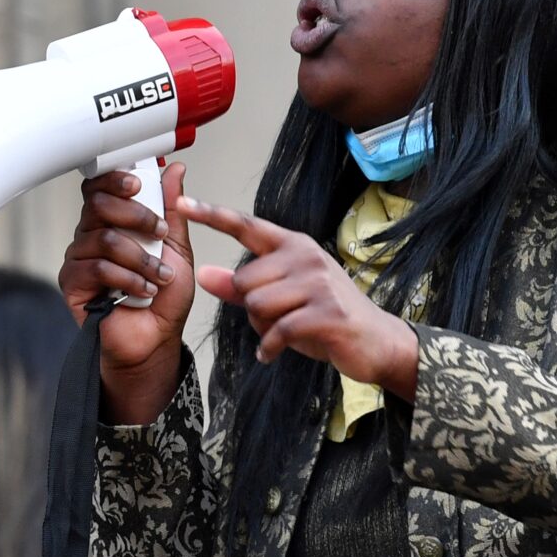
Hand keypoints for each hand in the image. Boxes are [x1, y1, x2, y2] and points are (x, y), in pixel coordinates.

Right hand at [58, 160, 195, 423]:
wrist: (154, 341)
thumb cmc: (163, 299)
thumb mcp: (177, 249)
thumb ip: (173, 211)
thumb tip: (175, 170)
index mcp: (112, 222)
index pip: (100, 188)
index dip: (115, 180)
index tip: (139, 185)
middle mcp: (91, 236)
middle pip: (98, 205)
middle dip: (135, 215)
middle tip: (159, 233)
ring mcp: (79, 259)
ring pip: (103, 238)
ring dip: (140, 258)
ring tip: (159, 277)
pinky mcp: (72, 283)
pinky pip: (97, 268)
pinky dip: (127, 278)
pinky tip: (143, 291)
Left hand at [175, 194, 418, 399]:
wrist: (374, 342)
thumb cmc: (323, 316)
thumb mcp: (279, 298)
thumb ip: (239, 286)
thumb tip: (202, 274)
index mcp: (293, 246)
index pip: (246, 225)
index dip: (212, 215)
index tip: (182, 204)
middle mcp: (306, 256)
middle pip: (244, 280)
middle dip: (251, 308)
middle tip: (278, 318)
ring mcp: (319, 283)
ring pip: (256, 305)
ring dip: (262, 327)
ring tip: (285, 330)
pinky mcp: (327, 312)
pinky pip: (277, 330)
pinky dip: (269, 347)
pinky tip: (273, 353)